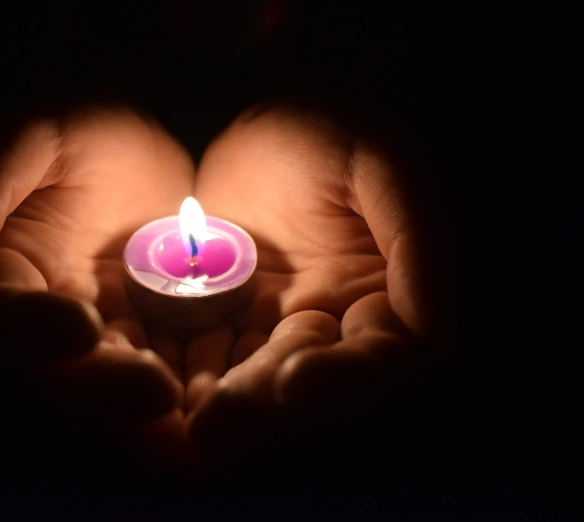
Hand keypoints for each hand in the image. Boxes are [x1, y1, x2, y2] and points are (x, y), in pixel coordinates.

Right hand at [0, 106, 194, 458]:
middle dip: (106, 384)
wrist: (151, 145)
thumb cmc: (84, 129)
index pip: (7, 315)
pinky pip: (177, 366)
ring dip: (153, 401)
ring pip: (124, 378)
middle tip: (155, 394)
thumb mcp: (37, 135)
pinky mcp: (164, 332)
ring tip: (193, 412)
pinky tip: (224, 390)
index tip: (79, 325)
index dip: (35, 327)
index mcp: (13, 273)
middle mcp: (57, 314)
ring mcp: (113, 329)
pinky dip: (197, 382)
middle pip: (67, 369)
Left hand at [184, 105, 441, 462]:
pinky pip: (202, 345)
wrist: (278, 110)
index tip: (296, 382)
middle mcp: (328, 321)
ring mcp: (272, 318)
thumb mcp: (381, 170)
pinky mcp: (220, 306)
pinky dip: (184, 364)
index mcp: (380, 299)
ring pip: (249, 372)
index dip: (342, 379)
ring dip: (219, 397)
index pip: (374, 360)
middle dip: (262, 401)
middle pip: (302, 378)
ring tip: (184, 417)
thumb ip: (414, 245)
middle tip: (215, 427)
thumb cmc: (340, 129)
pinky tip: (159, 378)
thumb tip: (429, 331)